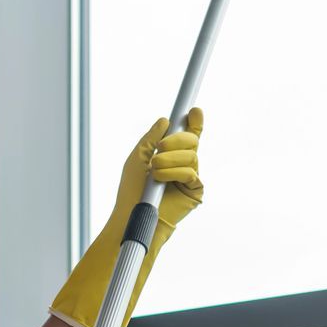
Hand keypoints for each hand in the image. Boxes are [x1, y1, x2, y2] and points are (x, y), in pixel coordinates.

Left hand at [50, 108, 205, 326]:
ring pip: (192, 155)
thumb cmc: (131, 190)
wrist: (132, 216)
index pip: (188, 134)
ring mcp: (190, 177)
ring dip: (170, 160)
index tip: (194, 110)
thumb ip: (151, 138)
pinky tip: (161, 180)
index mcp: (171, 154)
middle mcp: (183, 164)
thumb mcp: (137, 157)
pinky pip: (192, 172)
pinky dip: (175, 172)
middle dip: (176, 140)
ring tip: (154, 171)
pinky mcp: (195, 191)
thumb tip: (166, 120)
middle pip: (192, 139)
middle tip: (158, 150)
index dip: (194, 122)